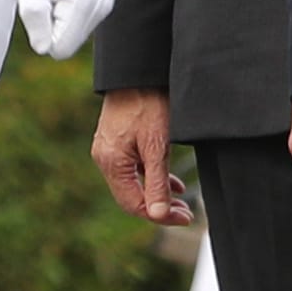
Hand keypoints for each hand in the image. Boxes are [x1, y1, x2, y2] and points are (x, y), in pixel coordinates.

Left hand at [19, 0, 115, 59]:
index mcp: (80, 5)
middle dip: (53, 24)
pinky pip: (83, 19)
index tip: (40, 4)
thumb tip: (42, 46)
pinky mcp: (106, 0)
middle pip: (68, 41)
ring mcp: (106, 4)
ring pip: (76, 31)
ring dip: (61, 16)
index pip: (58, 49)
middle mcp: (99, 8)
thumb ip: (34, 15)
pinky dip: (72, 9)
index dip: (42, 32)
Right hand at [90, 87, 190, 226]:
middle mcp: (105, 159)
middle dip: (159, 208)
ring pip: (133, 183)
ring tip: (182, 201)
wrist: (138, 71)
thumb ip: (157, 182)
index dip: (160, 216)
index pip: (133, 204)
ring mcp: (109, 150)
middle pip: (131, 196)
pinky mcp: (116, 141)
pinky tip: (172, 182)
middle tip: (186, 214)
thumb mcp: (157, 145)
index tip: (185, 218)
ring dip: (157, 193)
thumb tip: (157, 215)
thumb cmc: (148, 103)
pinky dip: (151, 177)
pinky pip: (133, 168)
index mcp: (112, 163)